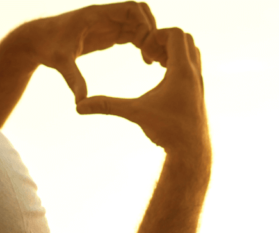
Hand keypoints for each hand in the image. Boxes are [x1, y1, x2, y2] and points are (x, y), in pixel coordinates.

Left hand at [19, 2, 156, 102]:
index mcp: (96, 15)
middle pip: (140, 13)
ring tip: (151, 61)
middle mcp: (104, 16)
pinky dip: (143, 43)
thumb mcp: (61, 63)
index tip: (145, 48)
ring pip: (139, 22)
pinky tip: (145, 62)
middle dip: (151, 31)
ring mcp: (107, 23)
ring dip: (149, 38)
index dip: (145, 25)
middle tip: (153, 55)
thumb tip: (80, 102)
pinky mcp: (107, 32)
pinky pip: (132, 32)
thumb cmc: (48, 47)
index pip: (132, 9)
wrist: (37, 40)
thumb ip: (73, 80)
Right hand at [76, 28, 207, 153]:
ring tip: (156, 64)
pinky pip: (192, 66)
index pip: (176, 33)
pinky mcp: (198, 91)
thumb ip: (107, 106)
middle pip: (186, 38)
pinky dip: (178, 64)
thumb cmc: (167, 132)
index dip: (157, 35)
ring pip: (191, 51)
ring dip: (173, 52)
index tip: (144, 51)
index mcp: (182, 71)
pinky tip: (163, 78)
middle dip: (165, 41)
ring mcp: (199, 82)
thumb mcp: (135, 113)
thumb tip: (79, 107)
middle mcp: (194, 74)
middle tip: (149, 55)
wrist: (191, 152)